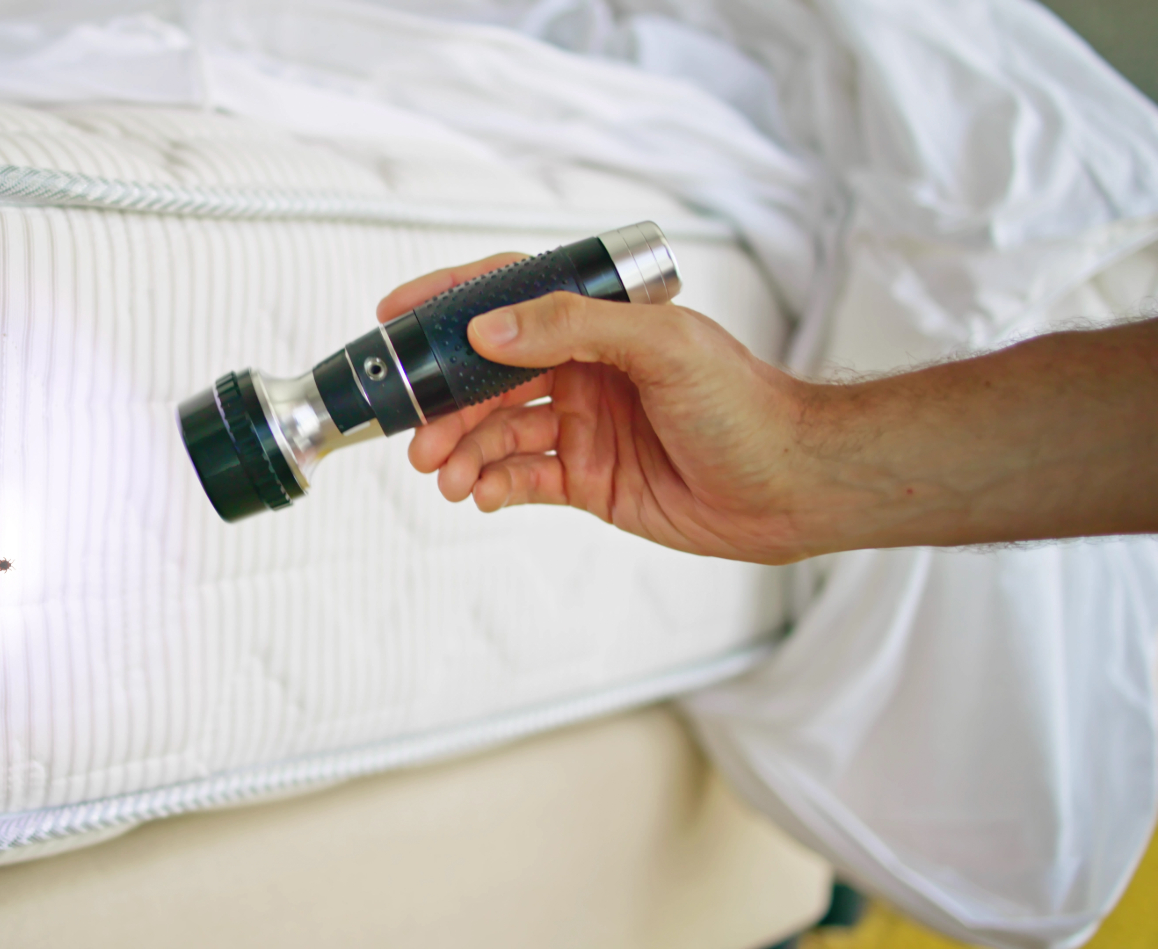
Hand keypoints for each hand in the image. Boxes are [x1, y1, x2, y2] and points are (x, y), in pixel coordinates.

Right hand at [377, 253, 819, 564]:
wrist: (795, 485)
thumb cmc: (746, 402)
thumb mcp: (660, 345)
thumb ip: (571, 328)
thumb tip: (487, 327)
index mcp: (598, 324)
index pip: (507, 301)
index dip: (447, 305)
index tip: (393, 319)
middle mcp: (583, 371)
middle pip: (487, 379)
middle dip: (445, 406)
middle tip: (417, 436)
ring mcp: (582, 426)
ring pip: (496, 434)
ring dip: (462, 453)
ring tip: (445, 477)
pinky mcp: (587, 480)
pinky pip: (521, 480)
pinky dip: (493, 486)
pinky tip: (482, 495)